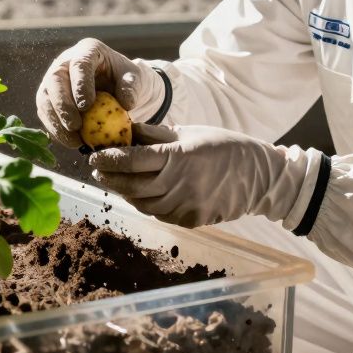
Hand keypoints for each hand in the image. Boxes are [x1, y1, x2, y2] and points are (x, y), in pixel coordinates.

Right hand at [35, 38, 164, 147]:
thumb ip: (132, 88)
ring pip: (44, 98)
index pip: (79, 64)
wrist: (119, 90)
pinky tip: (71, 142)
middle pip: (55, 80)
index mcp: (88, 51)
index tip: (86, 106)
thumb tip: (126, 103)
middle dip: (62, 105)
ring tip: (74, 141)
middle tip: (75, 126)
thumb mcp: (137, 79)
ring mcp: (54, 80)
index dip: (80, 85)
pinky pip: (45, 114)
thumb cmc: (128, 81)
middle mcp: (66, 62)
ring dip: (56, 121)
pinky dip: (56, 130)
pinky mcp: (49, 98)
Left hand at [89, 124, 313, 227]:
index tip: (95, 156)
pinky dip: (145, 203)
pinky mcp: (190, 221)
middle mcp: (179, 184)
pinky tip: (140, 193)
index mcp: (178, 157)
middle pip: (132, 185)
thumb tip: (124, 131)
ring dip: (125, 192)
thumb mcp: (189, 132)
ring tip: (115, 181)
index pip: (132, 160)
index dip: (109, 159)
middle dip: (110, 178)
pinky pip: (159, 213)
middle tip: (97, 170)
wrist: (257, 176)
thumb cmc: (222, 146)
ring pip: (142, 203)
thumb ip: (155, 135)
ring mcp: (185, 206)